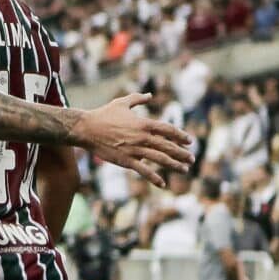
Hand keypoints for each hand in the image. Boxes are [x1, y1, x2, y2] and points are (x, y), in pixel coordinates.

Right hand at [73, 93, 193, 186]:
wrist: (86, 129)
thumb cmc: (103, 114)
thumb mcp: (122, 103)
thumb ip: (138, 99)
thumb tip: (150, 95)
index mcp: (143, 123)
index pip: (167, 130)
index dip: (180, 136)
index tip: (189, 141)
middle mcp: (142, 137)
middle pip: (167, 146)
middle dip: (182, 153)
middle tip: (191, 159)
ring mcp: (134, 150)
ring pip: (159, 159)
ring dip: (174, 165)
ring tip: (184, 169)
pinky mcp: (125, 161)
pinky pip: (143, 170)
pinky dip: (154, 177)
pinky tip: (162, 184)